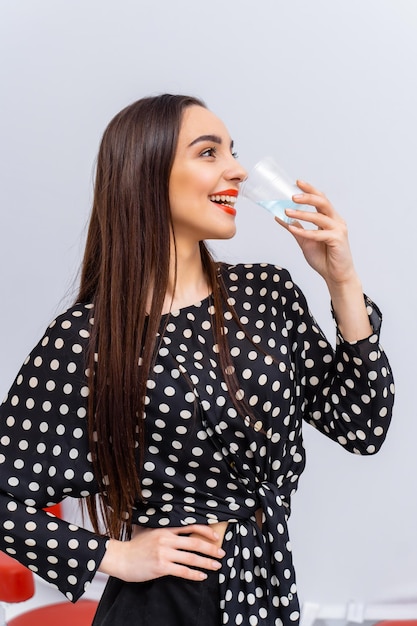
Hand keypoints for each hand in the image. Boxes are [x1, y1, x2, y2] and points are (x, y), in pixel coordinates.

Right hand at [99, 524, 224, 582]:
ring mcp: (164, 553)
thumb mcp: (149, 530)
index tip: (216, 536)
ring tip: (217, 566)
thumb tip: (176, 526)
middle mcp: (167, 539)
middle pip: (195, 542)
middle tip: (222, 553)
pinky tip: (202, 576)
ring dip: (207, 562)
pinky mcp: (161, 567)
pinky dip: (194, 574)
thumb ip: (163, 528)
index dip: (205, 531)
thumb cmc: (135, 545)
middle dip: (211, 548)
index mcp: (165, 529)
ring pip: (191, 557)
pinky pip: (182, 571)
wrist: (120, 558)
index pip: (190, 526)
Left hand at [276, 180, 356, 287]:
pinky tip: (293, 230)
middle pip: (323, 202)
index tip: (297, 182)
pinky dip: (305, 232)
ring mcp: (338, 230)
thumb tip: (281, 217)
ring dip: (302, 214)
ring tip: (287, 212)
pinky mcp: (337, 240)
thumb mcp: (305, 241)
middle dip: (307, 197)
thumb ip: (296, 228)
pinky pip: (319, 234)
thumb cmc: (324, 258)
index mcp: (330, 219)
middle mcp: (336, 221)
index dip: (310, 190)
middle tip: (292, 196)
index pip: (321, 199)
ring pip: (319, 217)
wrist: (336, 276)